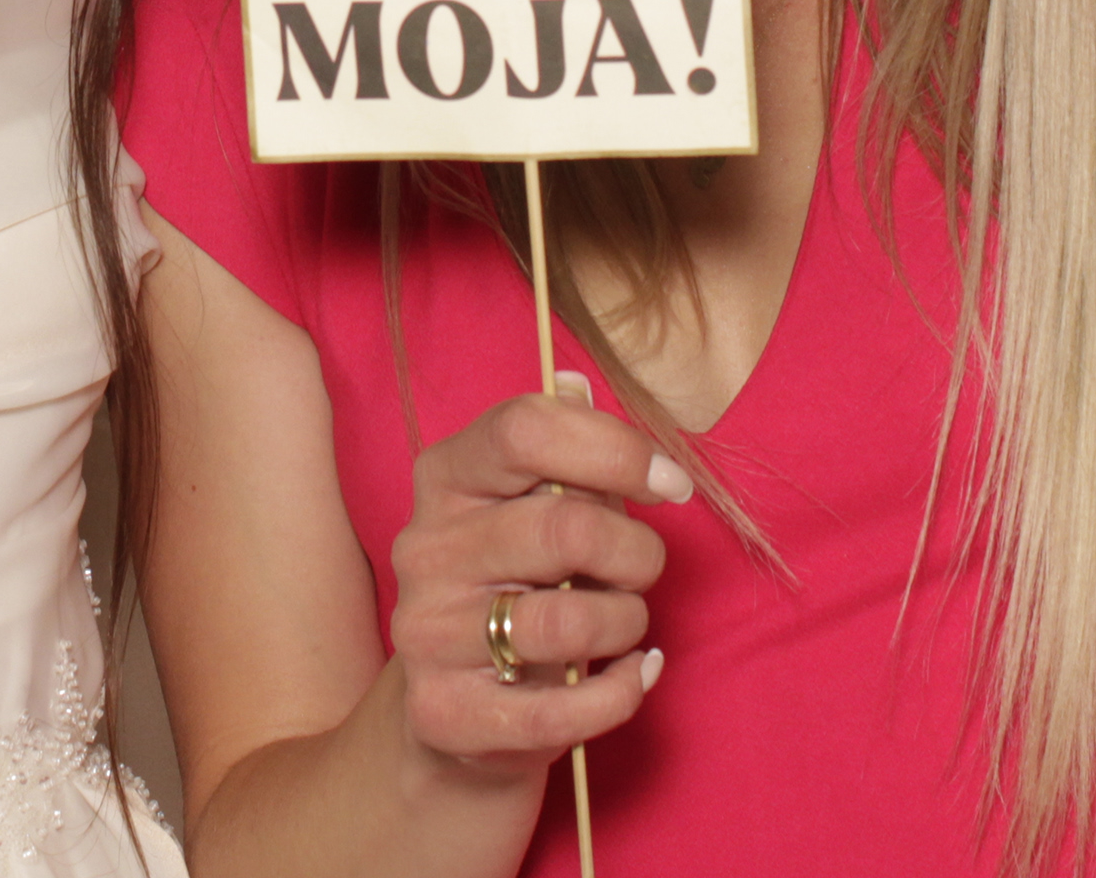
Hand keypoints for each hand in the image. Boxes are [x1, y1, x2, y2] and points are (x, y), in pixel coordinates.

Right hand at [383, 377, 681, 780]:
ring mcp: (427, 633)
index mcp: (446, 478)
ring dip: (626, 622)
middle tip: (643, 568)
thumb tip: (577, 383)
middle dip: (636, 551)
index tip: (671, 483)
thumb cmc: (513, 589)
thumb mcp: (531, 510)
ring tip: (624, 625)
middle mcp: (425, 548)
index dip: (613, 448)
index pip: (523, 429)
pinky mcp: (445, 712)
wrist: (454, 712)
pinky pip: (564, 709)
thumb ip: (562, 453)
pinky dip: (622, 691)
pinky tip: (632, 675)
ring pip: (569, 621)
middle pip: (562, 526)